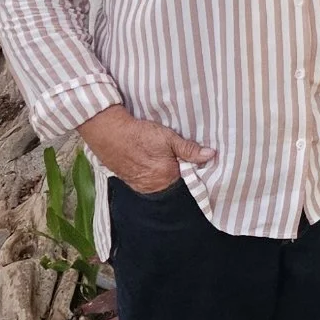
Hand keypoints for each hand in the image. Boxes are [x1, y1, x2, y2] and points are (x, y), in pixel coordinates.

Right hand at [78, 104, 213, 194]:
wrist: (109, 133)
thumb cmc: (140, 135)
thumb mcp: (169, 138)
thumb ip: (189, 150)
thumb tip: (210, 155)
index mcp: (166, 177)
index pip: (186, 179)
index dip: (189, 168)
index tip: (189, 159)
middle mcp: (153, 186)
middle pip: (171, 182)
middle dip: (174, 170)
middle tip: (171, 155)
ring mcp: (139, 185)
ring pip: (158, 182)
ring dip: (160, 172)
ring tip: (157, 156)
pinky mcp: (128, 181)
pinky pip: (145, 181)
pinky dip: (148, 172)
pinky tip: (147, 160)